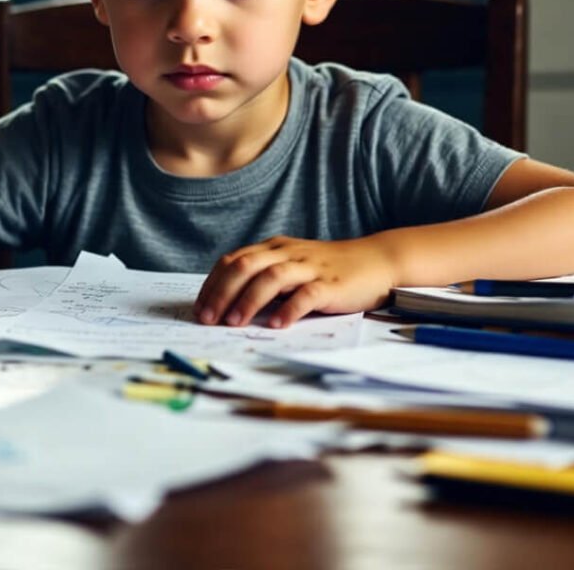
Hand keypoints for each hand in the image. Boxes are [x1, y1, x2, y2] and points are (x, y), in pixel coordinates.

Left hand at [194, 235, 395, 328]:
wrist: (374, 261)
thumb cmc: (327, 270)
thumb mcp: (291, 267)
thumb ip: (264, 279)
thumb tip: (228, 305)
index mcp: (274, 248)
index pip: (233, 260)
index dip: (213, 284)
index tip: (200, 308)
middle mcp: (287, 253)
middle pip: (246, 266)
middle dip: (222, 292)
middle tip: (208, 318)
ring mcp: (309, 267)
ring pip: (271, 278)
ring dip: (249, 301)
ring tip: (234, 323)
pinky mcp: (330, 284)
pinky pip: (306, 295)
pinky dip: (289, 309)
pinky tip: (277, 325)